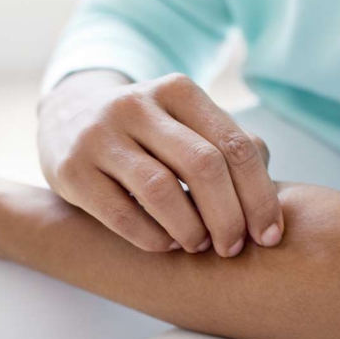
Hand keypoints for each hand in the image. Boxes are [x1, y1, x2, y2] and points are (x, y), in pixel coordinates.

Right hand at [38, 71, 282, 257]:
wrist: (68, 117)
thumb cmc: (147, 132)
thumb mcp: (186, 123)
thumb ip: (230, 148)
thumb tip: (271, 199)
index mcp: (178, 91)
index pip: (235, 145)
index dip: (260, 197)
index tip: (270, 235)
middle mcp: (137, 105)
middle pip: (203, 166)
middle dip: (229, 217)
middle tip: (234, 247)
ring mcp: (99, 135)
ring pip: (161, 190)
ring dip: (191, 229)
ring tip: (200, 245)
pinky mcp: (72, 169)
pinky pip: (121, 214)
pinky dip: (152, 238)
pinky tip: (167, 244)